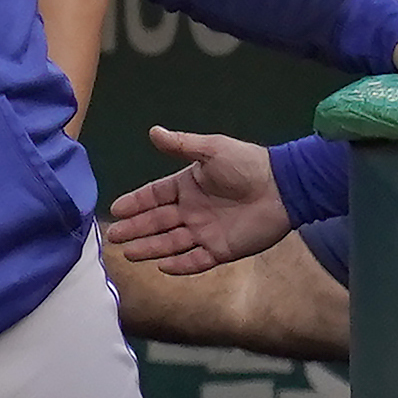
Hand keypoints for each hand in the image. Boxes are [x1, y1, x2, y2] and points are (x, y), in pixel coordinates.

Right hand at [104, 128, 292, 274]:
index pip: (154, 196)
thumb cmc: (247, 164)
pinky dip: (180, 265)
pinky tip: (162, 266)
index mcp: (187, 187)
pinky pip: (196, 260)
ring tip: (128, 253)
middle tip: (113, 237)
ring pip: (170, 243)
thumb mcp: (212, 149)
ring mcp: (205, 232)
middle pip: (156, 222)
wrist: (283, 187)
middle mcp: (192, 211)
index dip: (135, 203)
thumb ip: (181, 145)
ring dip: (149, 248)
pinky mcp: (221, 250)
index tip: (115, 209)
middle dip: (134, 229)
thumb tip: (153, 131)